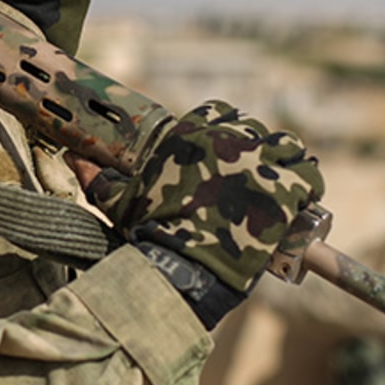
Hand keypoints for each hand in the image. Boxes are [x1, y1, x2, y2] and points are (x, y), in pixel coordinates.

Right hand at [91, 102, 323, 323]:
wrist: (176, 270)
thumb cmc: (146, 236)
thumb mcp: (117, 203)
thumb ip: (98, 178)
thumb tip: (74, 159)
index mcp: (188, 136)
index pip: (217, 114)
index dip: (227, 131)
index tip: (230, 153)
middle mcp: (225, 141)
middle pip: (254, 129)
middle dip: (257, 148)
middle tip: (257, 176)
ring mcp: (257, 164)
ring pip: (286, 146)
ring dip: (287, 161)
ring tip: (287, 183)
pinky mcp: (283, 191)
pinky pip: (309, 175)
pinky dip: (310, 184)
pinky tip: (307, 199)